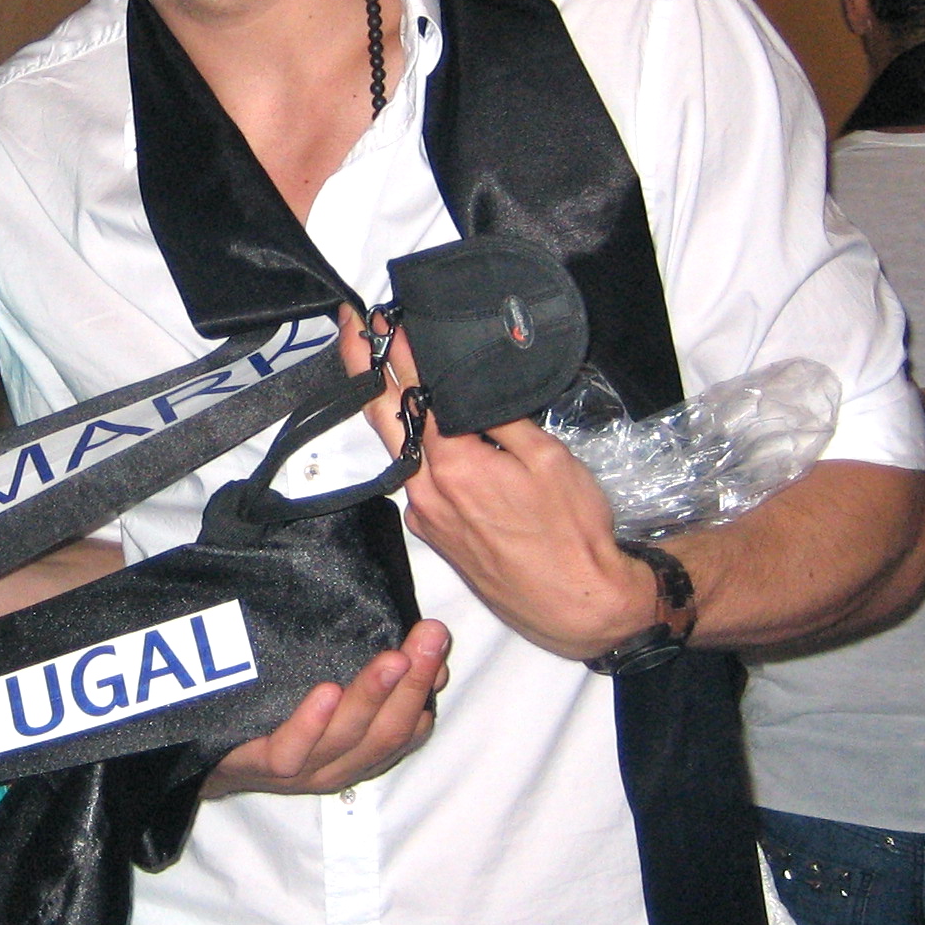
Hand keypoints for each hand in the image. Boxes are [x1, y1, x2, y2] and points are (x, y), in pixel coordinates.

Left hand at [203, 620, 450, 796]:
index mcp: (360, 749)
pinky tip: (326, 691)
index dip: (425, 686)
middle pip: (386, 730)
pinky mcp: (263, 766)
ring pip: (347, 738)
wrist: (204, 757)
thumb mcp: (328, 694)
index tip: (438, 641)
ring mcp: (303, 768)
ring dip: (373, 696)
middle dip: (412, 683)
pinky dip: (312, 722)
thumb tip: (422, 648)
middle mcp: (339, 764)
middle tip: (430, 637)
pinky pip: (293, 749)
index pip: (407, 725)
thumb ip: (373, 675)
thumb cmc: (272, 718)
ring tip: (393, 659)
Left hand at [342, 309, 651, 660]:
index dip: (398, 351)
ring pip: (397, 449)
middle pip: (383, 416)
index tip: (381, 319)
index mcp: (454, 466)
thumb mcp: (549, 460)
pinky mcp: (434, 534)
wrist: (576, 605)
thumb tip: (470, 387)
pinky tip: (421, 429)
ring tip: (376, 367)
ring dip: (386, 405)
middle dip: (360, 366)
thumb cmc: (572, 535)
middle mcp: (427, 491)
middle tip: (348, 326)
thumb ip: (502, 418)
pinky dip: (412, 446)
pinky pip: (414, 479)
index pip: (416, 393)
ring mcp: (426, 516)